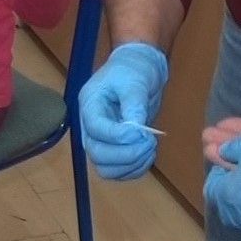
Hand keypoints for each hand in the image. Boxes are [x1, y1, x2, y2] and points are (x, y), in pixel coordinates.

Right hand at [78, 42, 167, 178]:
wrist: (139, 69)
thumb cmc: (133, 70)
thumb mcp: (134, 81)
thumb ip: (134, 105)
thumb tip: (136, 130)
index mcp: (90, 105)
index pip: (96, 129)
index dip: (118, 137)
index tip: (141, 132)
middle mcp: (90, 126)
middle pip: (97, 154)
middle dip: (126, 154)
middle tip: (149, 142)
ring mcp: (101, 140)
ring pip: (106, 168)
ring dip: (131, 165)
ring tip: (150, 148)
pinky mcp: (114, 149)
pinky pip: (119, 171)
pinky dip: (135, 169)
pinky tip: (148, 155)